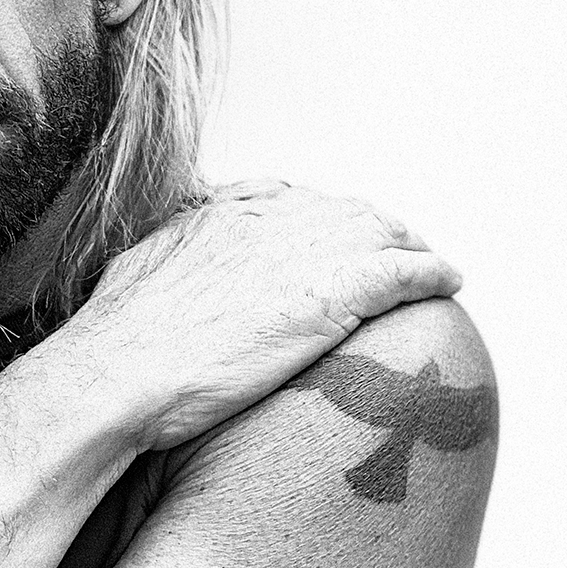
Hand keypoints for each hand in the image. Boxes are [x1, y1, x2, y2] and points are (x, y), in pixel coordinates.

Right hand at [59, 184, 461, 451]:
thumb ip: (163, 265)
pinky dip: (433, 272)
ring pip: (381, 232)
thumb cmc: (117, 344)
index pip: (284, 197)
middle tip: (393, 252)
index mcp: (220, 212)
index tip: (326, 237)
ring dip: (408, 246)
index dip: (314, 218)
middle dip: (371, 229)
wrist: (121, 370)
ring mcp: (304, 250)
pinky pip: (405, 271)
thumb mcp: (136, 278)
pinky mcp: (335, 292)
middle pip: (341, 210)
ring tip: (428, 266)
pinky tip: (450, 281)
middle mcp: (267, 218)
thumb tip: (154, 279)